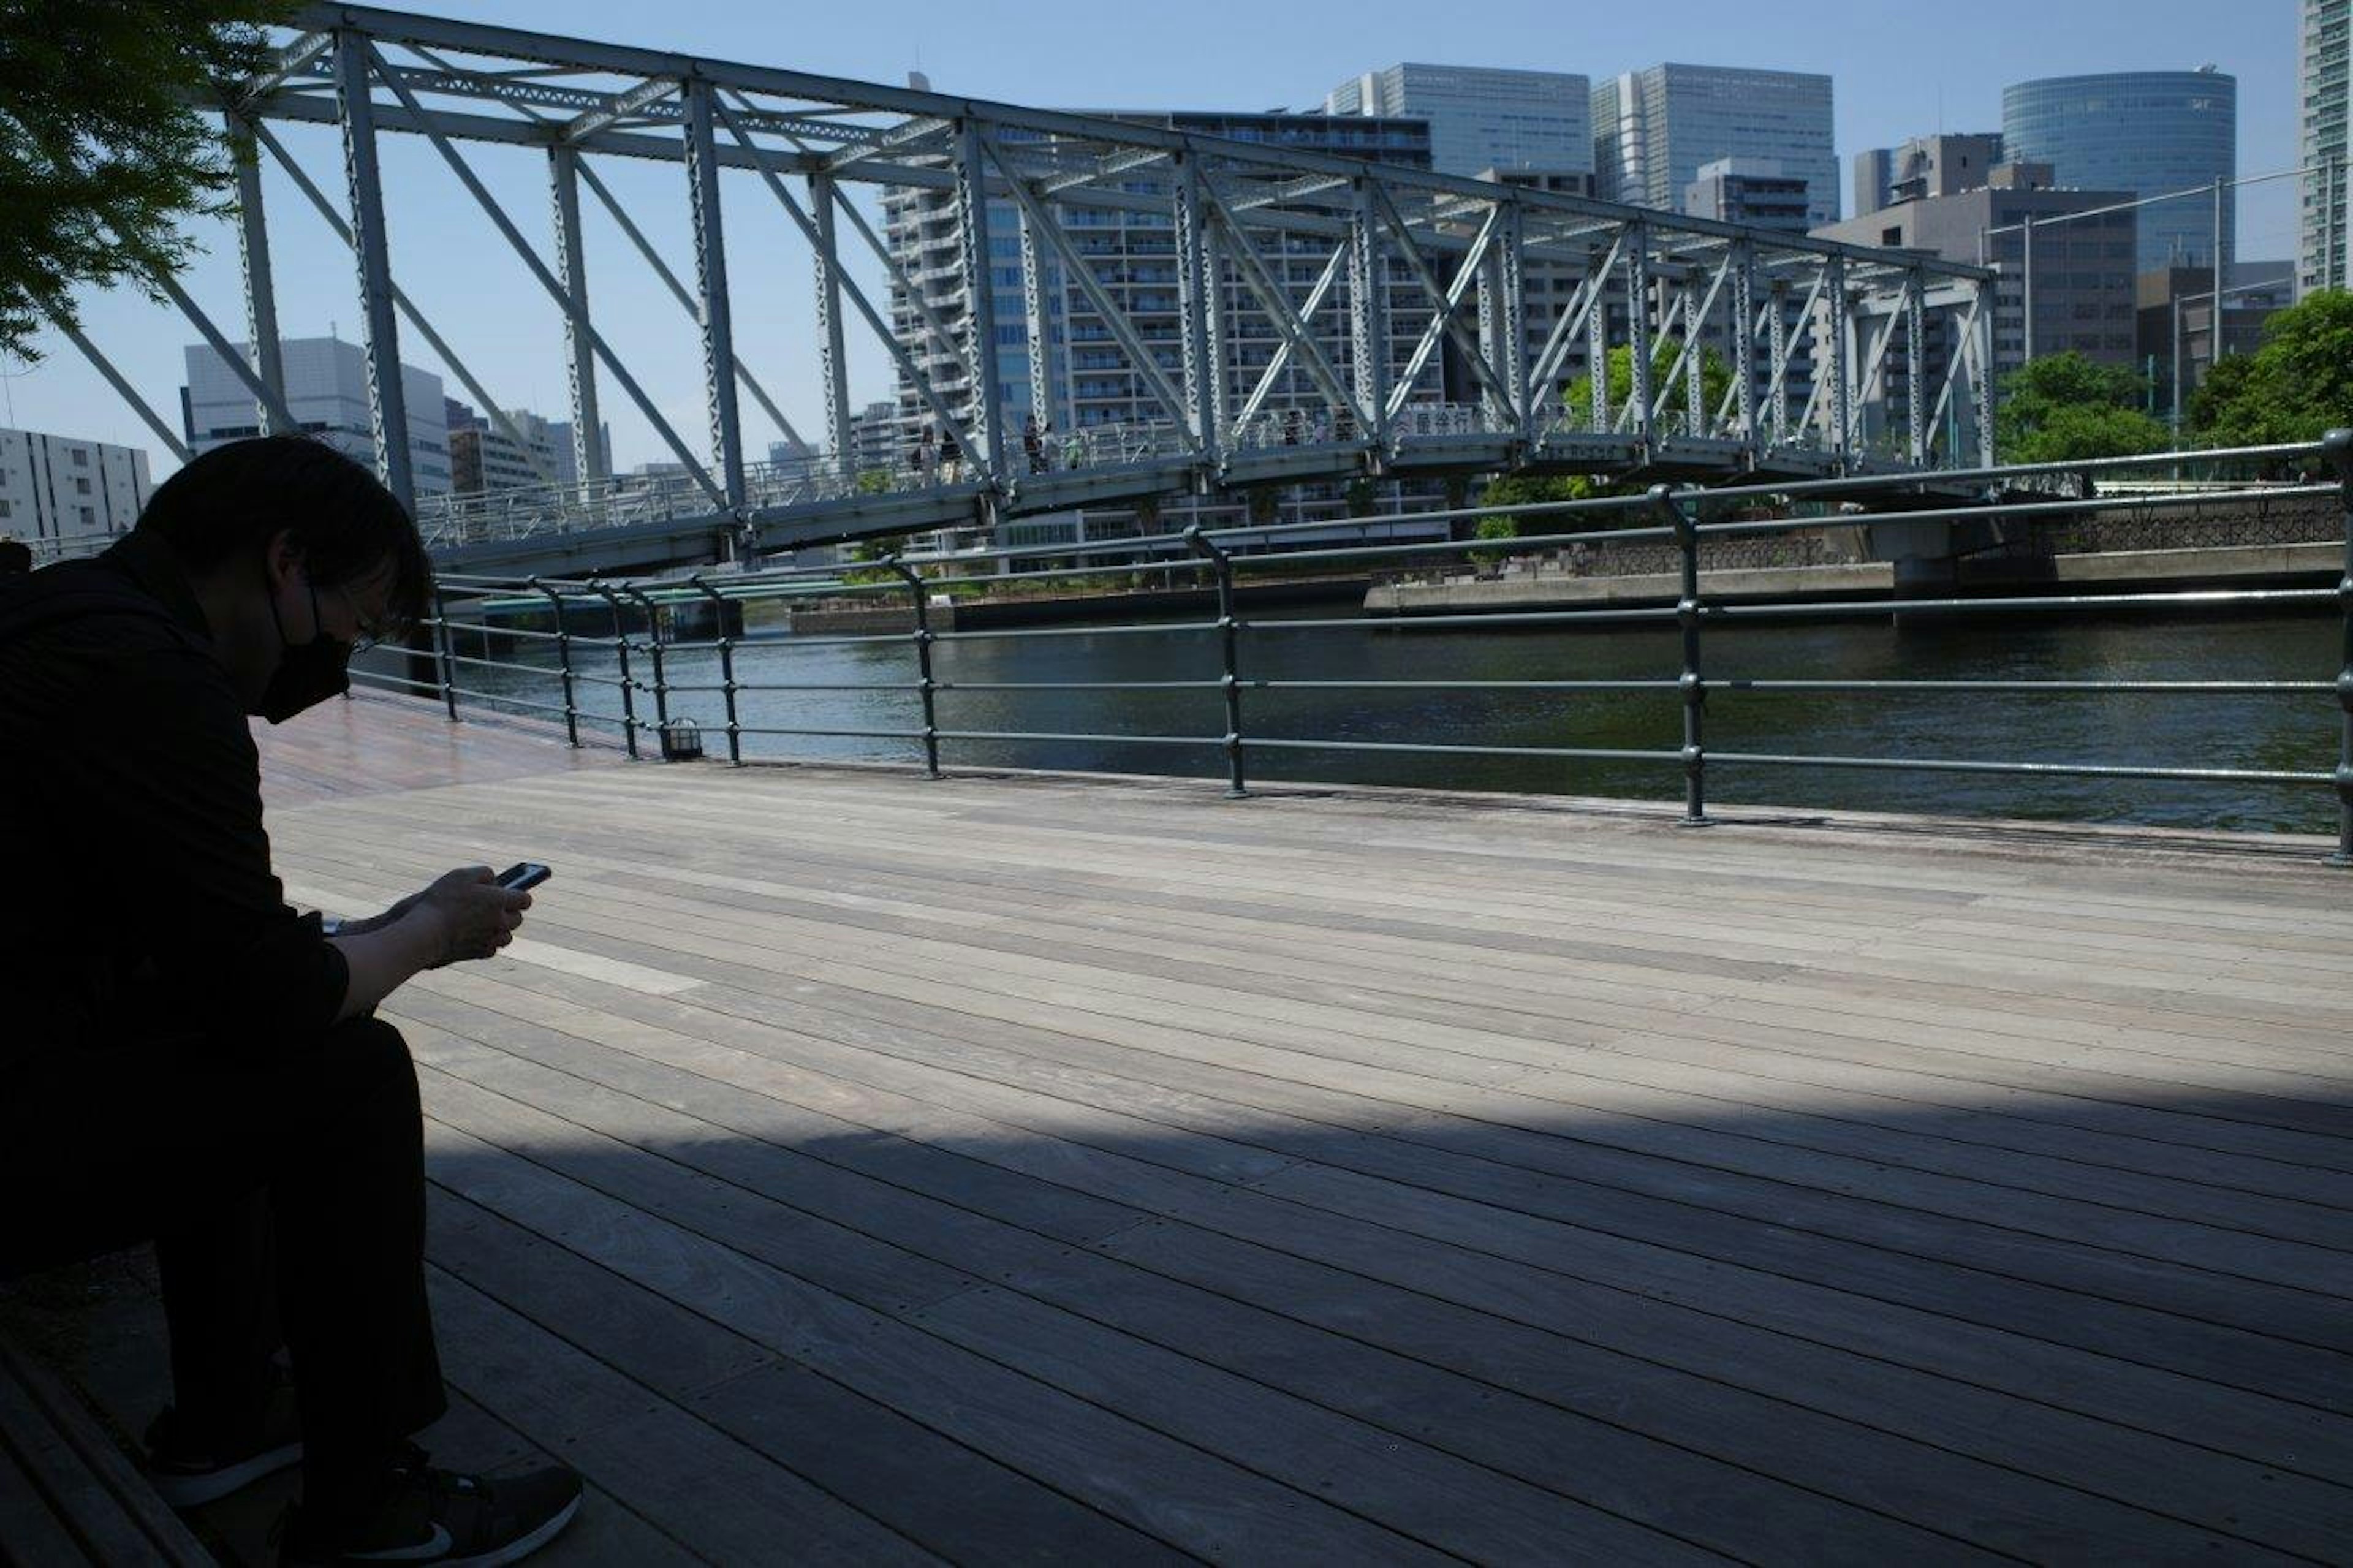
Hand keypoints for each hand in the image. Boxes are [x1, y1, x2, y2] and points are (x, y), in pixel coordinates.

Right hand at [411, 865, 531, 967]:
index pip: (524, 899)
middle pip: (517, 919)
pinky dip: (486, 943)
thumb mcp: (462, 875)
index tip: (510, 893)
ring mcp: (492, 940)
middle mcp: (501, 923)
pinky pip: (491, 949)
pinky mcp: (480, 954)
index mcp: (500, 901)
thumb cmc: (443, 901)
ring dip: (498, 930)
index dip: (517, 896)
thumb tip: (494, 881)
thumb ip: (484, 874)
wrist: (425, 933)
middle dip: (509, 913)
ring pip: (506, 936)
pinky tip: (473, 936)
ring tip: (483, 923)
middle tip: (492, 907)